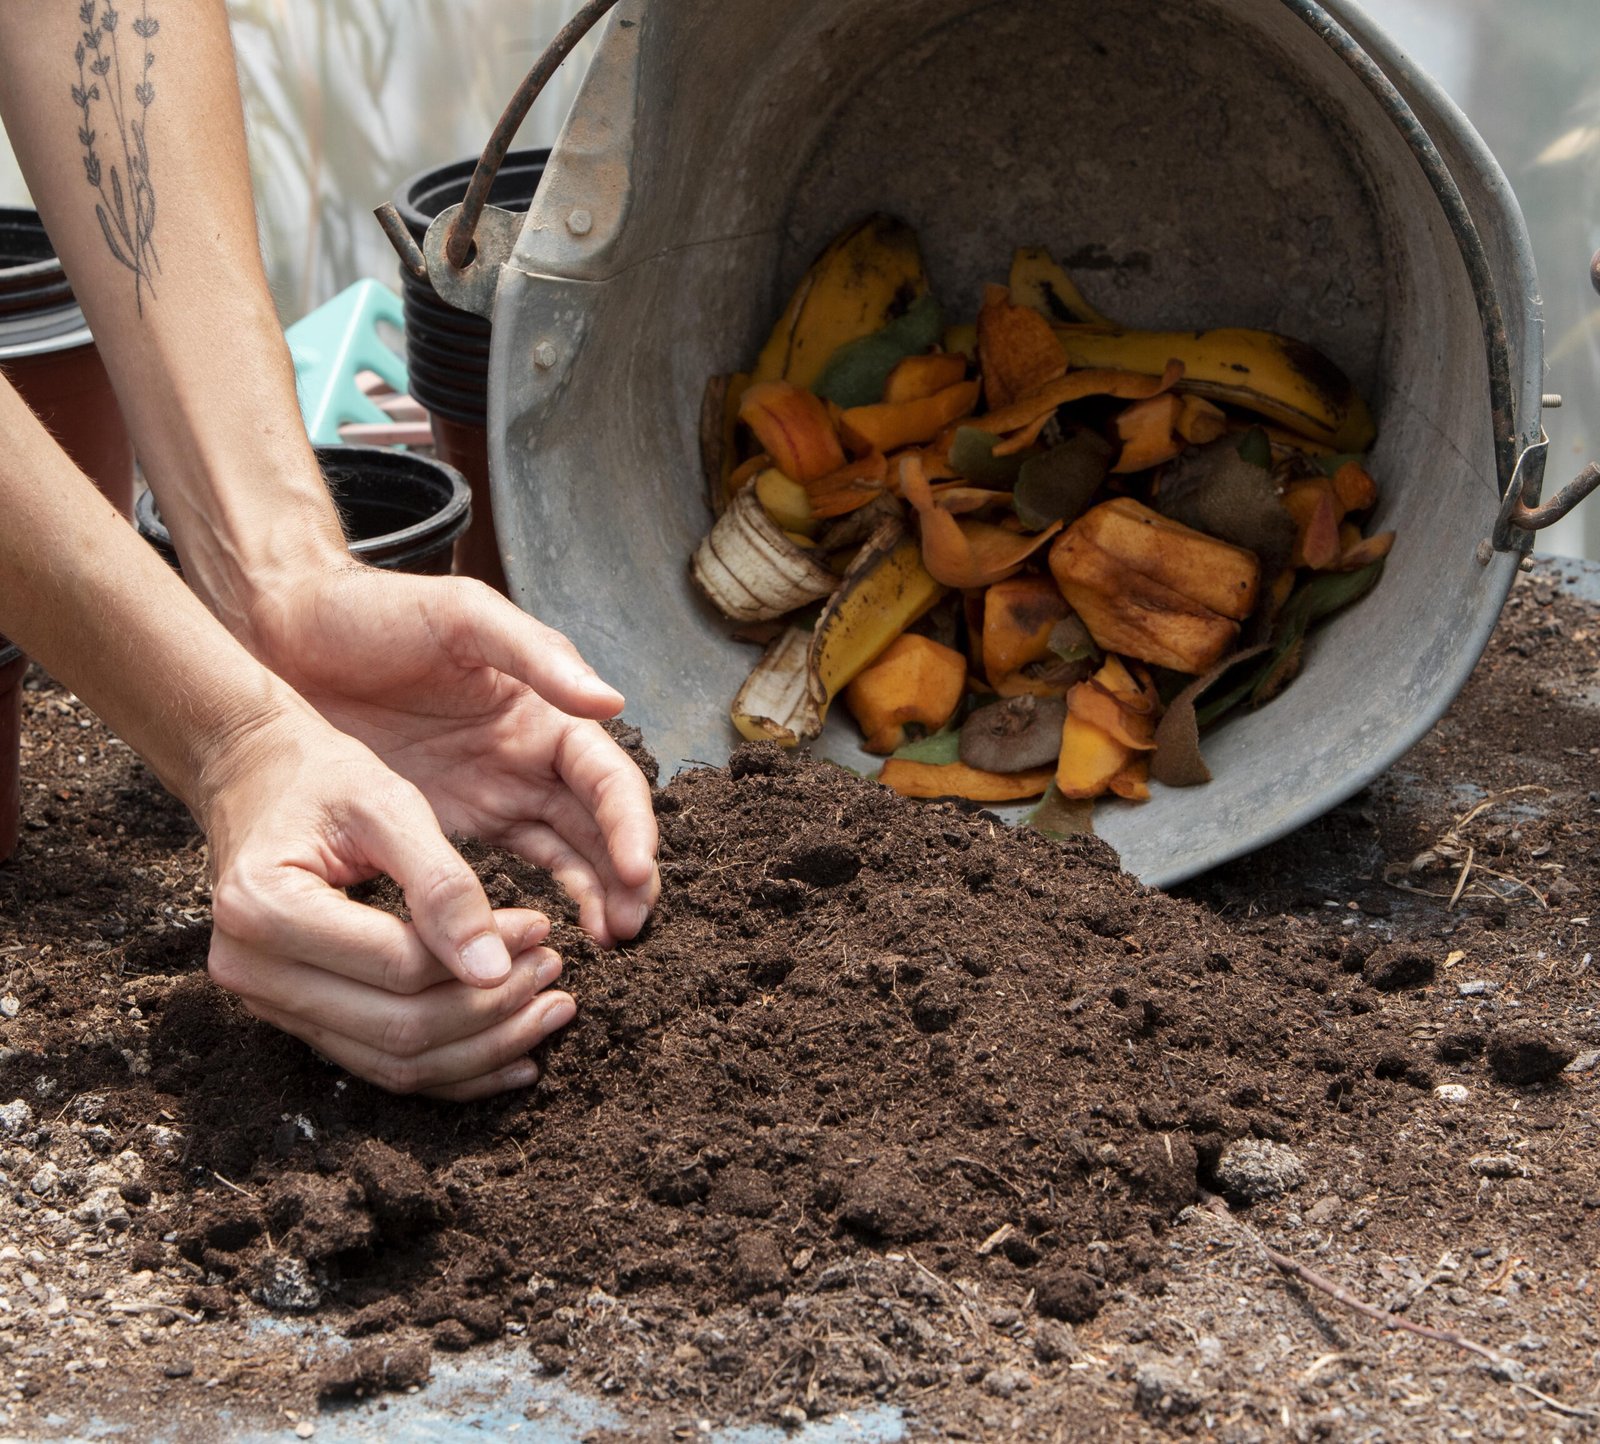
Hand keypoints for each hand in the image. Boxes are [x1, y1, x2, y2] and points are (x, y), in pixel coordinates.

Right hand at [200, 701, 575, 1099]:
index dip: (483, 957)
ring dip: (482, 1047)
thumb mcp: (386, 804)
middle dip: (491, 1012)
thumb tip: (494, 970)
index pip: (399, 965)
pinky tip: (513, 1057)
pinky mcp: (296, 1017)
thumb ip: (441, 883)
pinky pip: (380, 1064)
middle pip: (397, 1029)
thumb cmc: (322, 779)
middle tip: (556, 973)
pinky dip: (452, 1068)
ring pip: (393, 1062)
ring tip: (549, 1011)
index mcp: (264, 908)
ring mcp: (267, 1003)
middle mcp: (251, 970)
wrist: (256, 780)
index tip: (544, 928)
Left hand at [240, 566, 658, 946]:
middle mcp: (530, 759)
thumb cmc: (374, 613)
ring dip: (593, 897)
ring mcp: (492, 794)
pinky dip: (536, 903)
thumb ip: (537, 655)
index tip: (637, 871)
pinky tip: (545, 938)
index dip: (629, 824)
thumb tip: (613, 702)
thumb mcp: (460, 615)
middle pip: (599, 827)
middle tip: (628, 928)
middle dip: (624, 877)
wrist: (284, 632)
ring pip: (566, 856)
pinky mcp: (448, 825)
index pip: (607, 778)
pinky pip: (507, 872)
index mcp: (545, 711)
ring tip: (607, 944)